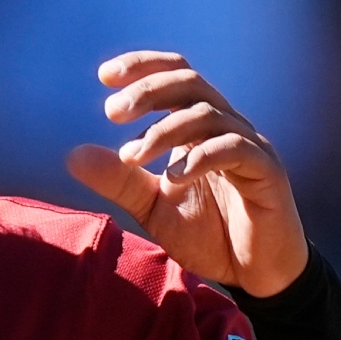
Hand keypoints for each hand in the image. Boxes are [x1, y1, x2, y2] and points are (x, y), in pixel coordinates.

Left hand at [66, 52, 308, 297]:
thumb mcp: (151, 206)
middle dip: (148, 91)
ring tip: (131, 156)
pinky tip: (171, 178)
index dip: (144, 67)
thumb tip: (73, 155)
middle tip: (111, 112)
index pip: (176, 77)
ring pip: (208, 114)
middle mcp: (226, 127)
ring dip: (164, 130)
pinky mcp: (268, 171)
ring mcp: (249, 146)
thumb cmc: (208, 234)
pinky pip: (235, 149)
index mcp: (198, 128)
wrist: (253, 272)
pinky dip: (199, 158)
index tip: (104, 76)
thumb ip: (118, 181)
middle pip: (190, 84)